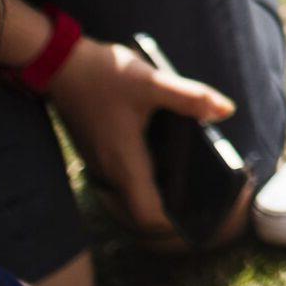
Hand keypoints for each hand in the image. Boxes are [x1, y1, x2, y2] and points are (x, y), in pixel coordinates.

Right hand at [46, 33, 234, 238]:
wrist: (59, 62)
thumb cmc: (104, 73)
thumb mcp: (152, 82)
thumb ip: (190, 98)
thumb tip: (227, 110)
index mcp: (124, 162)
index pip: (147, 215)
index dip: (173, 223)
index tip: (200, 214)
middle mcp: (109, 169)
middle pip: (140, 209)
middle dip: (170, 209)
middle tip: (203, 195)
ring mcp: (100, 162)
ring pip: (131, 192)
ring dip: (157, 191)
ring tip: (191, 175)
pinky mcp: (97, 150)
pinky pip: (123, 175)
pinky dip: (145, 174)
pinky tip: (166, 151)